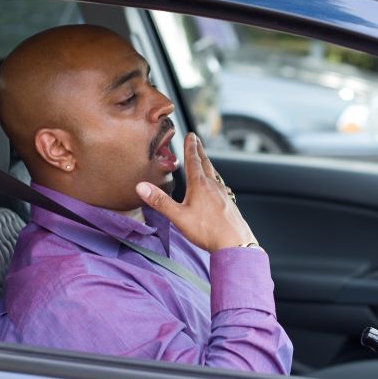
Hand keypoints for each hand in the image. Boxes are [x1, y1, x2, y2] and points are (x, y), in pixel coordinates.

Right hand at [136, 133, 256, 251]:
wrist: (235, 243)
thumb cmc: (208, 231)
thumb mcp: (179, 217)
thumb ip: (160, 202)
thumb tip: (141, 187)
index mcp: (200, 185)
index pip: (194, 161)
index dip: (191, 147)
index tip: (191, 135)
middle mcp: (213, 186)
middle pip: (206, 164)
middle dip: (200, 151)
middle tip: (197, 140)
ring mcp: (223, 194)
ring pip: (214, 174)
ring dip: (208, 164)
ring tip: (205, 160)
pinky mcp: (229, 204)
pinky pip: (220, 186)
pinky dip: (215, 179)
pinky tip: (216, 187)